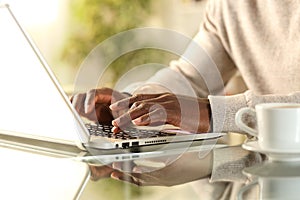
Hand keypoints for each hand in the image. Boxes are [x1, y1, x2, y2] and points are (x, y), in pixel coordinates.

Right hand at [70, 87, 128, 123]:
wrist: (124, 107)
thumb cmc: (125, 107)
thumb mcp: (125, 112)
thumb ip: (121, 118)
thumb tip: (115, 126)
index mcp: (105, 93)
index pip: (93, 93)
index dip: (89, 101)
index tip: (87, 111)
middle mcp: (95, 95)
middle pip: (82, 95)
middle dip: (77, 104)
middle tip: (75, 113)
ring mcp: (89, 100)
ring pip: (76, 100)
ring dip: (73, 107)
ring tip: (71, 116)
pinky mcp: (85, 107)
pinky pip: (76, 106)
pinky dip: (72, 110)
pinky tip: (69, 116)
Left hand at [90, 151, 211, 185]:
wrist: (213, 162)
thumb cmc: (196, 151)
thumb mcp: (177, 145)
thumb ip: (160, 143)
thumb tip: (143, 139)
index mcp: (166, 169)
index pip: (140, 171)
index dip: (126, 168)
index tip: (115, 163)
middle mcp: (165, 178)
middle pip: (139, 179)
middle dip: (125, 174)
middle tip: (113, 169)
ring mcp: (168, 181)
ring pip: (144, 182)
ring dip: (131, 177)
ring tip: (119, 173)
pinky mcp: (170, 181)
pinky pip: (151, 182)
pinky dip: (141, 178)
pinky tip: (136, 173)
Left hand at [110, 93, 210, 132]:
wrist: (211, 113)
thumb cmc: (193, 116)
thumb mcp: (171, 116)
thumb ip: (158, 117)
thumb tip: (144, 123)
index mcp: (162, 99)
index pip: (139, 98)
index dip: (125, 103)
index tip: (114, 109)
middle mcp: (163, 98)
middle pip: (138, 102)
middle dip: (123, 112)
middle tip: (113, 122)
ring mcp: (169, 103)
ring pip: (144, 107)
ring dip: (129, 116)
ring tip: (118, 124)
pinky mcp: (176, 111)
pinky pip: (158, 113)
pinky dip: (146, 118)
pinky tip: (137, 122)